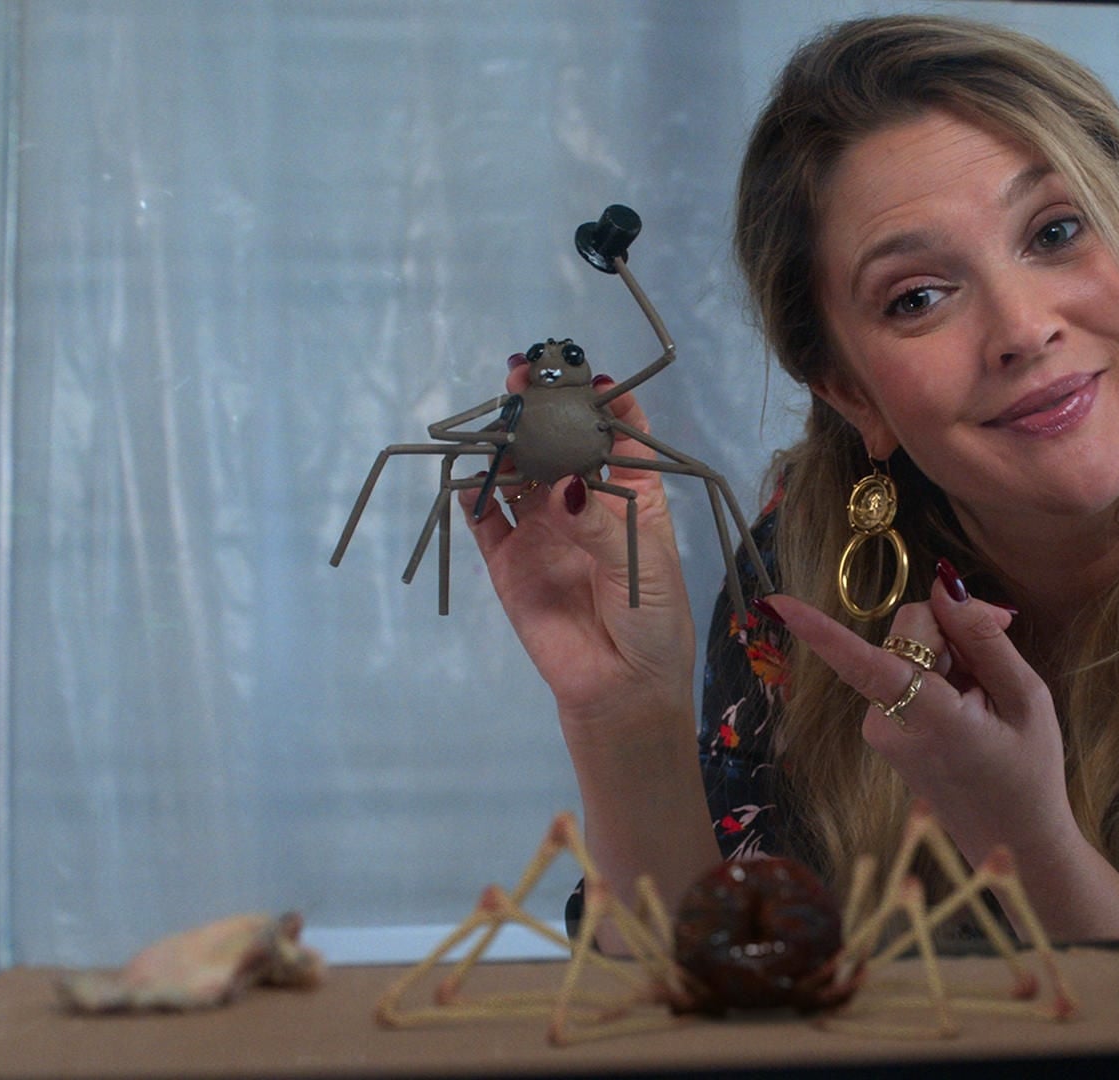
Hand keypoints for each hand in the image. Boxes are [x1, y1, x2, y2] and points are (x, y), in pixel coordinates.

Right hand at [462, 362, 695, 741]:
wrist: (621, 690)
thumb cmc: (653, 621)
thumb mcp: (640, 565)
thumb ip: (598, 525)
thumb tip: (563, 488)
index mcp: (630, 495)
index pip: (617, 434)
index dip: (603, 402)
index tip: (587, 376)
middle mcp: (582, 502)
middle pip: (557, 442)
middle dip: (543, 409)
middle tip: (524, 378)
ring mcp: (541, 528)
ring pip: (516, 470)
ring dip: (505, 441)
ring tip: (495, 415)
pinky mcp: (507, 559)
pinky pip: (482, 517)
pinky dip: (471, 491)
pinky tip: (466, 468)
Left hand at [762, 560, 1080, 868]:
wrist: (1015, 843)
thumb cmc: (1030, 773)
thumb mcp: (1026, 699)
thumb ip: (983, 638)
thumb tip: (945, 583)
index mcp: (929, 720)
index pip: (864, 663)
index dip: (820, 630)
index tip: (776, 602)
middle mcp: (889, 726)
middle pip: (903, 636)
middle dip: (948, 623)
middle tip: (1003, 629)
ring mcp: (880, 732)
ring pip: (903, 654)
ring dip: (945, 651)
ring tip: (987, 689)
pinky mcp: (882, 734)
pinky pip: (903, 678)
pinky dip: (936, 674)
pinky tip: (969, 700)